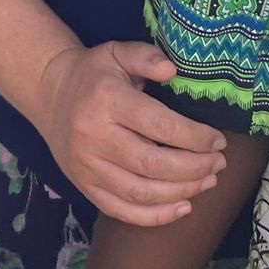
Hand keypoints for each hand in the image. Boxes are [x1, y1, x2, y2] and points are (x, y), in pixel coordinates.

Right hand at [33, 42, 225, 225]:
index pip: (159, 126)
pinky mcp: (84, 186)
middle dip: (194, 168)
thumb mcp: (117, 52)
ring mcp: (87, 166)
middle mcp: (93, 136)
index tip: (218, 140)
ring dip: (181, 192)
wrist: (49, 94)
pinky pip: (122, 211)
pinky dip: (156, 216)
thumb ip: (145, 56)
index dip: (195, 137)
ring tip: (207, 181)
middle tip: (218, 163)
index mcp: (106, 100)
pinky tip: (182, 206)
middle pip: (152, 164)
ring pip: (141, 192)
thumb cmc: (93, 73)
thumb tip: (172, 70)